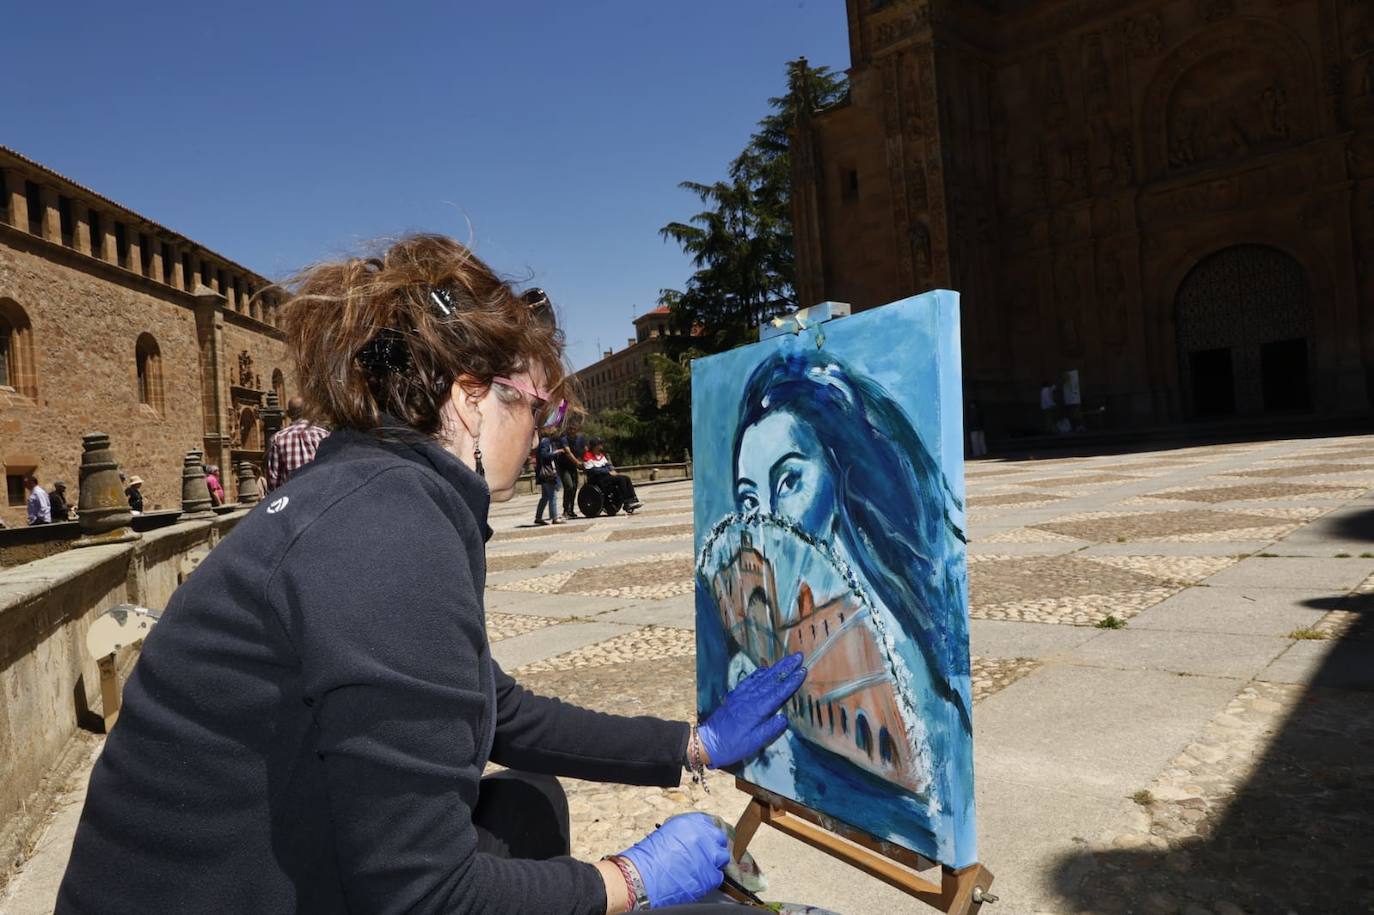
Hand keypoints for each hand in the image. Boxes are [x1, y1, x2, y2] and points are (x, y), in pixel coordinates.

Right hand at [619, 813, 728, 907]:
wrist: (643, 875)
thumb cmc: (650, 856)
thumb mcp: (669, 832)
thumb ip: (687, 831)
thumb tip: (697, 836)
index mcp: (693, 822)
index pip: (712, 823)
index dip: (709, 833)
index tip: (707, 839)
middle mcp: (705, 836)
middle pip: (720, 839)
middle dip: (713, 846)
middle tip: (703, 854)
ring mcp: (710, 856)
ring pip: (722, 857)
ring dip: (713, 862)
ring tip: (699, 868)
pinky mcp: (710, 875)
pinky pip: (718, 876)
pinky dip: (710, 878)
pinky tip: (698, 878)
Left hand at [699, 653, 805, 768]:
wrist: (707, 742)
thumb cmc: (732, 746)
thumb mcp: (753, 743)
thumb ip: (769, 729)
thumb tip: (784, 718)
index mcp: (756, 710)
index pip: (778, 692)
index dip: (791, 682)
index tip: (803, 671)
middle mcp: (749, 698)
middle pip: (771, 679)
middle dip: (786, 667)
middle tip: (798, 656)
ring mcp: (741, 695)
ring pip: (761, 677)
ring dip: (775, 667)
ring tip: (787, 659)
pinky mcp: (734, 696)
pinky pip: (749, 680)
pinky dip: (759, 673)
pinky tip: (764, 669)